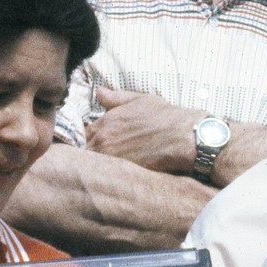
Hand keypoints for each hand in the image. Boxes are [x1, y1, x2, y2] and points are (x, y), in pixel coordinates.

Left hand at [84, 86, 200, 173]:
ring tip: (105, 167)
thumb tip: (98, 91)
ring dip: (97, 165)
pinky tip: (114, 175)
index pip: (84, 133)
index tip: (97, 141)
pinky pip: (106, 176)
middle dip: (91, 152)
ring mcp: (111, 158)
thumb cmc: (163, 116)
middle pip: (86, 150)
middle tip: (100, 156)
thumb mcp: (139, 99)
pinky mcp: (121, 173)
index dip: (90, 137)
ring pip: (94, 164)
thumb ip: (116, 98)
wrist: (181, 137)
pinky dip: (107, 175)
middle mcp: (103, 141)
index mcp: (105, 122)